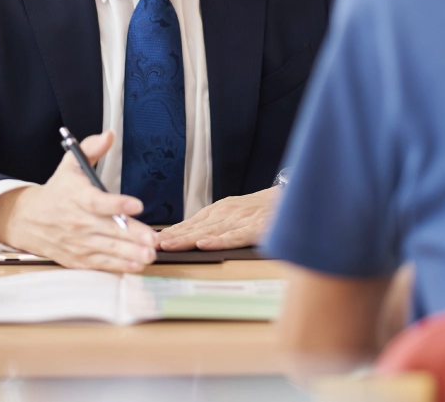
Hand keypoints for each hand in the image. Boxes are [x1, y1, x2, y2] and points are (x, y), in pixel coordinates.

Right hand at [0, 130, 158, 271]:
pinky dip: (119, 266)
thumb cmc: (57, 192)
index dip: (118, 204)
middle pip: (108, 230)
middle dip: (132, 235)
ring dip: (130, 254)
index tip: (136, 205)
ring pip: (107, 249)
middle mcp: (78, 221)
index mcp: (77, 197)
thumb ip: (91, 149)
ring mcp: (79, 242)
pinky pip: (101, 264)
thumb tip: (108, 135)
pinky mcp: (79, 258)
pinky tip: (136, 265)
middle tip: (151, 238)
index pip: (98, 201)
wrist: (29, 219)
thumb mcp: (70, 165)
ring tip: (149, 254)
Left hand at [156, 187, 278, 250]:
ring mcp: (240, 220)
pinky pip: (235, 236)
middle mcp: (227, 213)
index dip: (171, 232)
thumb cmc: (262, 211)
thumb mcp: (235, 214)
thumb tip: (190, 240)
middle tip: (151, 245)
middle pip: (195, 228)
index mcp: (220, 211)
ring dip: (187, 239)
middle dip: (173, 237)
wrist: (292, 199)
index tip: (152, 240)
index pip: (190, 224)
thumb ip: (216, 225)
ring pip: (210, 231)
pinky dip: (219, 240)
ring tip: (169, 246)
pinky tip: (205, 245)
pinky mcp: (256, 228)